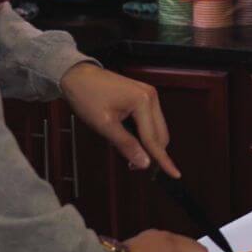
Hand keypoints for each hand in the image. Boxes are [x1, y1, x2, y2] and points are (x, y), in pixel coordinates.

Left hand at [61, 63, 179, 177]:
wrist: (77, 76)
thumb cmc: (87, 96)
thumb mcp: (104, 125)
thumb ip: (126, 145)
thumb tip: (144, 163)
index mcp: (143, 101)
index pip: (154, 138)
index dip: (163, 159)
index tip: (174, 174)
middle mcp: (151, 97)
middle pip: (160, 134)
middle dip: (152, 152)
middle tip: (133, 166)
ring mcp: (149, 94)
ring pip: (157, 128)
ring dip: (148, 143)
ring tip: (128, 151)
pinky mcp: (143, 95)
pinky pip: (150, 120)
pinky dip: (143, 133)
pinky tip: (130, 138)